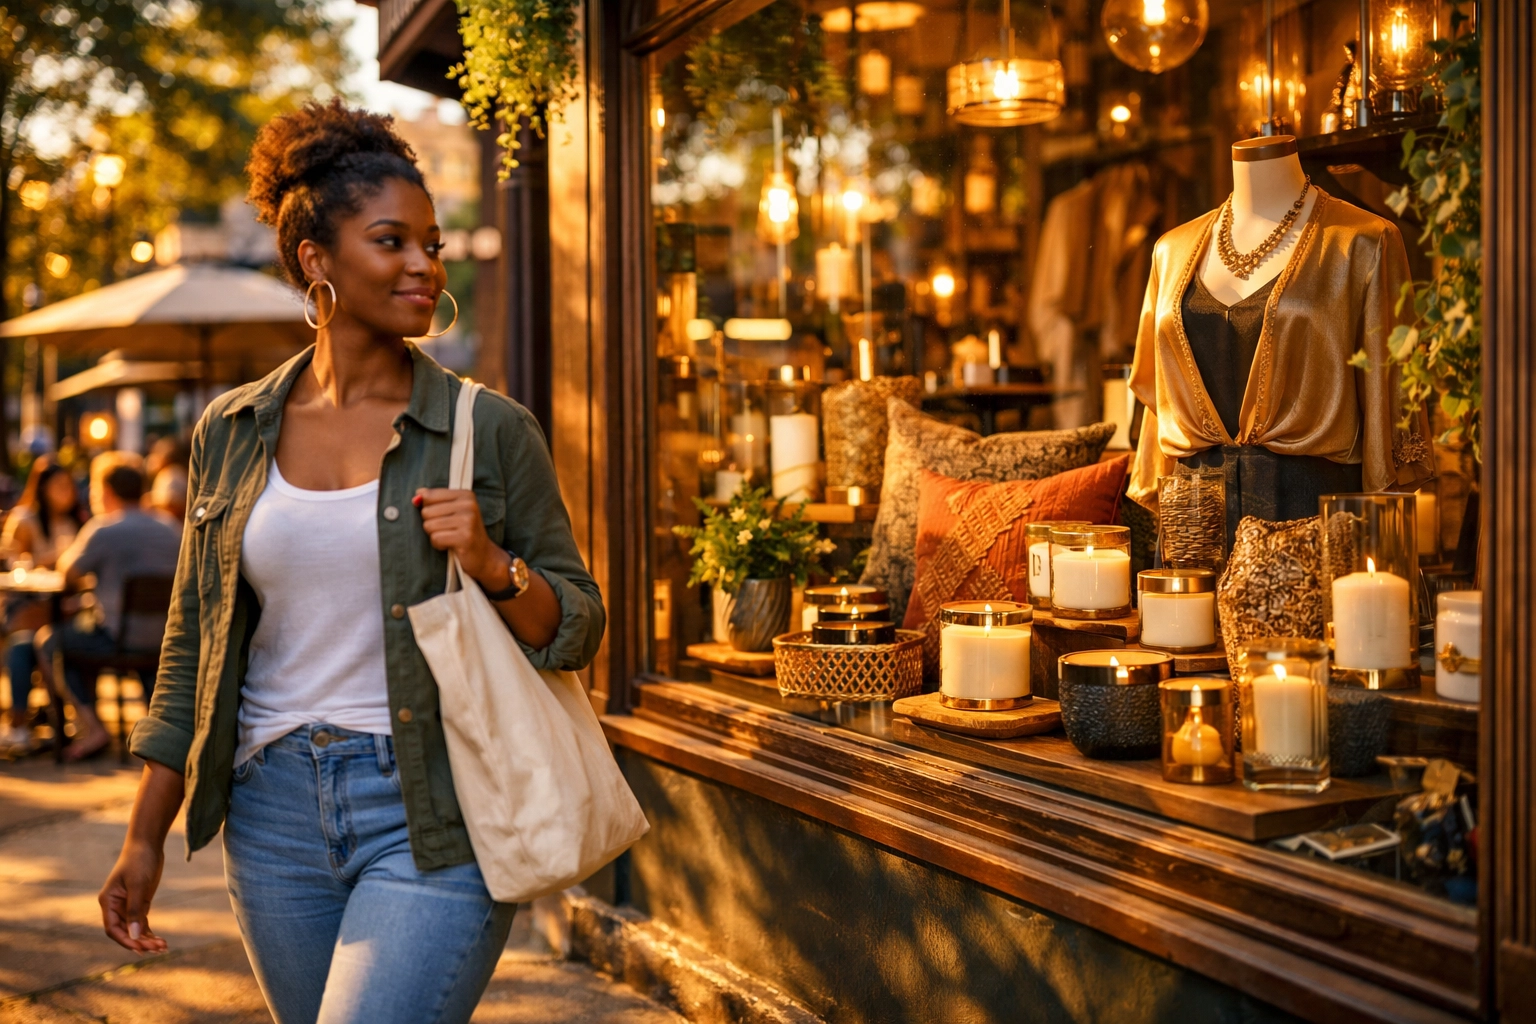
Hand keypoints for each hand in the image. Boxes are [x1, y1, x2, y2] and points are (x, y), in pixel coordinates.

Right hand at [99, 838, 167, 953]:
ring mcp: (127, 906)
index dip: (125, 940)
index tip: (140, 948)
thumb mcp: (138, 885)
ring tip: (163, 948)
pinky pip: (142, 923)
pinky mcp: (139, 903)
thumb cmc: (139, 861)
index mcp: (108, 902)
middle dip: (140, 942)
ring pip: (135, 930)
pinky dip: (150, 933)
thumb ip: (135, 910)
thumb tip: (134, 936)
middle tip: (158, 949)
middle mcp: (115, 907)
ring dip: (147, 940)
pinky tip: (160, 942)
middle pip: (125, 932)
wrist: (148, 844)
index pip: (112, 929)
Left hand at [414, 488, 506, 587]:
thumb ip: (434, 501)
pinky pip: (435, 538)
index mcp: (465, 494)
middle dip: (431, 524)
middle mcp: (468, 505)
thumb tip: (416, 496)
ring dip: (435, 535)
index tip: (442, 517)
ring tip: (449, 537)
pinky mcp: (465, 537)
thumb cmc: (463, 532)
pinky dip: (439, 545)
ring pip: (429, 526)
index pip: (429, 495)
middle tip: (448, 530)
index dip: (428, 509)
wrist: (484, 556)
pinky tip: (451, 545)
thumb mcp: (452, 511)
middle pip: (426, 511)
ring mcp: (468, 521)